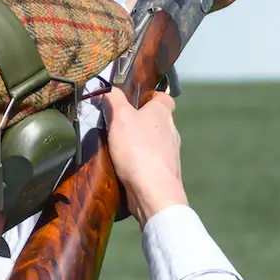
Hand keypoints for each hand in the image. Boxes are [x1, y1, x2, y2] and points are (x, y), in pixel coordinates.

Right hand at [101, 88, 186, 228]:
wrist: (153, 191)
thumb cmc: (138, 149)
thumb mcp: (120, 117)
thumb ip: (114, 100)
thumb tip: (108, 88)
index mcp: (163, 112)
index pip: (163, 97)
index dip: (150, 96)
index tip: (134, 101)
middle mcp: (171, 131)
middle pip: (156, 120)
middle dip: (139, 121)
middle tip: (117, 125)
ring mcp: (170, 153)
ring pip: (154, 142)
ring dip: (139, 143)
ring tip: (117, 147)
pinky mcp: (165, 172)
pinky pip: (151, 161)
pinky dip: (140, 162)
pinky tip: (125, 167)